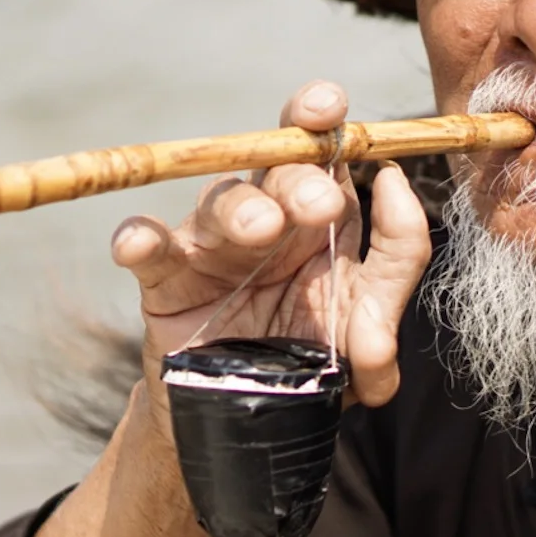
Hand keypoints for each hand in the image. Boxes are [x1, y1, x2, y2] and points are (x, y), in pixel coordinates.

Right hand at [110, 80, 432, 413]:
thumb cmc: (313, 359)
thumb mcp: (370, 323)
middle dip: (297, 178)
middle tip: (320, 204)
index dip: (320, 118)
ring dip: (239, 210)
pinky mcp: (164, 285)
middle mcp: (264, 217)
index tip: (329, 107)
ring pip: (218, 202)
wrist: (251, 429)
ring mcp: (211, 247)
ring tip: (262, 229)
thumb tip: (393, 186)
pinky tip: (139, 244)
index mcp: (316, 216)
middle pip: (274, 171)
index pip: (320, 151)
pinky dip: (138, 240)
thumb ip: (397, 265)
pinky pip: (146, 251)